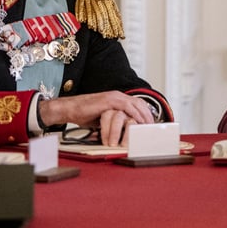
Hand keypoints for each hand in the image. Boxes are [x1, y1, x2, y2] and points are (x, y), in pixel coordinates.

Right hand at [38, 91, 153, 146]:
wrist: (71, 109)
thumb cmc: (85, 115)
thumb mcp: (104, 119)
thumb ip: (115, 121)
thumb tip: (124, 132)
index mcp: (117, 98)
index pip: (137, 104)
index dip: (146, 113)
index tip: (152, 125)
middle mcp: (118, 95)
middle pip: (140, 103)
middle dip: (149, 115)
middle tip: (155, 128)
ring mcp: (114, 96)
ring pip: (136, 104)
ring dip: (144, 116)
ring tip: (150, 127)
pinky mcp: (109, 100)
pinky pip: (127, 107)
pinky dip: (135, 114)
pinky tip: (139, 123)